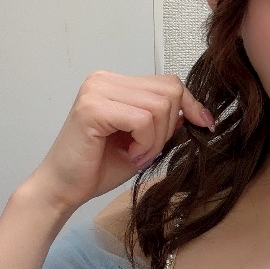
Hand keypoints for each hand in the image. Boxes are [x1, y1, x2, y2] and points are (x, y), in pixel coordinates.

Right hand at [25, 71, 213, 212]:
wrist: (63, 189)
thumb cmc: (98, 168)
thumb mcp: (143, 142)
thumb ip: (163, 123)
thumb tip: (193, 112)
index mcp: (116, 83)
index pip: (169, 82)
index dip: (191, 104)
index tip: (205, 125)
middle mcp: (104, 79)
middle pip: (169, 92)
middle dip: (168, 128)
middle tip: (146, 151)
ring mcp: (97, 90)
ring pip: (159, 107)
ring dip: (155, 140)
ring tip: (135, 154)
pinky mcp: (93, 108)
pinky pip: (142, 120)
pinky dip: (145, 144)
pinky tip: (129, 155)